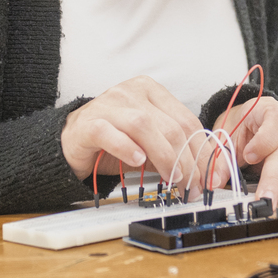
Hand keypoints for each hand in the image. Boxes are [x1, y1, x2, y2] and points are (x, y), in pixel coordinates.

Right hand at [60, 76, 198, 188]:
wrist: (70, 141)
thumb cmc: (112, 141)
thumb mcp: (149, 144)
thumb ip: (173, 151)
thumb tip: (203, 173)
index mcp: (151, 91)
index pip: (187, 120)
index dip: (201, 151)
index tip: (207, 177)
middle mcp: (131, 92)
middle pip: (170, 126)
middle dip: (186, 161)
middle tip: (191, 186)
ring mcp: (108, 104)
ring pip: (144, 126)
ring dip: (163, 156)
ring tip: (170, 178)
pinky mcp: (89, 122)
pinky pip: (110, 133)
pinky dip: (127, 148)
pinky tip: (137, 161)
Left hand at [215, 95, 277, 202]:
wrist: (253, 121)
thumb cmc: (243, 127)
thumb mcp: (228, 136)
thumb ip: (221, 158)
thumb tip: (213, 181)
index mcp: (268, 112)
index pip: (270, 125)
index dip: (260, 142)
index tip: (249, 156)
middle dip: (275, 175)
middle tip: (268, 196)